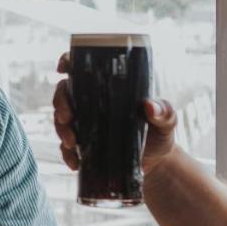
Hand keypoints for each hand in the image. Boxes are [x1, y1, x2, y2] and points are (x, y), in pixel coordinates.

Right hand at [52, 52, 179, 172]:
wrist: (155, 163)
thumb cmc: (159, 134)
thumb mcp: (166, 122)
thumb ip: (164, 112)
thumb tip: (149, 106)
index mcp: (109, 88)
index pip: (83, 68)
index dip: (68, 62)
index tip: (62, 69)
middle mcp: (92, 102)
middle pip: (64, 93)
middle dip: (60, 103)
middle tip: (67, 117)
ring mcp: (85, 123)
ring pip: (61, 119)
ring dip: (61, 129)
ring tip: (72, 142)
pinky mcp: (83, 145)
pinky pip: (66, 147)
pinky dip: (67, 154)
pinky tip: (75, 162)